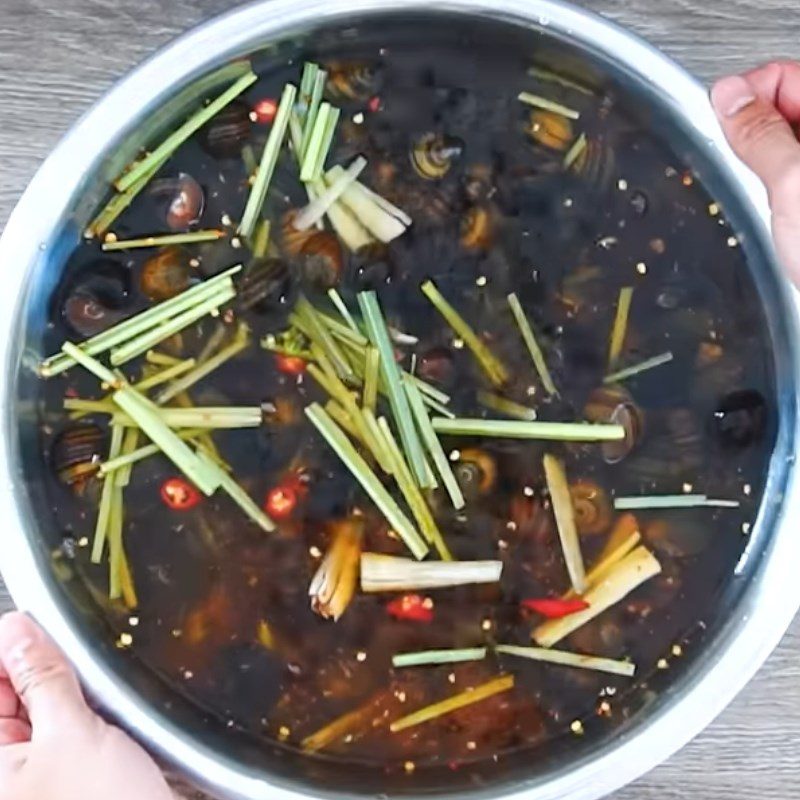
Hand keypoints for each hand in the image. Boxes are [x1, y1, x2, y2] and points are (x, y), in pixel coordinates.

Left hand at [0, 612, 173, 799]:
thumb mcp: (72, 735)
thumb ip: (41, 676)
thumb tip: (19, 628)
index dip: (8, 649)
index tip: (42, 630)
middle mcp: (2, 767)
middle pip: (5, 694)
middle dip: (37, 671)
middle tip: (78, 670)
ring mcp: (26, 777)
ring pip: (34, 710)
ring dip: (64, 695)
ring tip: (97, 703)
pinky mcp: (56, 780)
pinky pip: (56, 732)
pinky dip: (79, 717)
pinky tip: (104, 723)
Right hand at [711, 62, 799, 286]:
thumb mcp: (793, 184)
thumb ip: (759, 135)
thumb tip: (728, 96)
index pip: (781, 77)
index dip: (745, 101)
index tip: (728, 133)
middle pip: (778, 116)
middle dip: (750, 148)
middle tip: (756, 183)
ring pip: (777, 157)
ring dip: (760, 183)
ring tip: (773, 213)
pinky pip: (783, 189)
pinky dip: (770, 205)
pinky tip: (780, 228)